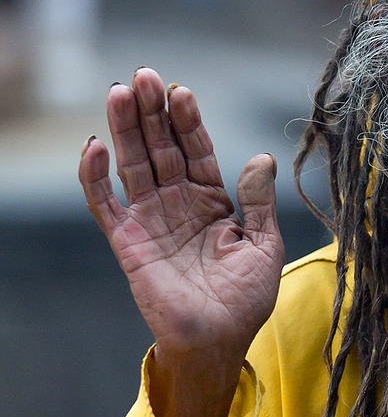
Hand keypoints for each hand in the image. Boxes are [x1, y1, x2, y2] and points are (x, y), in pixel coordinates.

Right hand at [80, 68, 285, 416]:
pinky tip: (93, 146)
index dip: (188, 122)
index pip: (196, 151)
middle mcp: (178, 204)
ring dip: (124, 130)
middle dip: (151, 112)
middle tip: (144, 75)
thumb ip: (258, 201)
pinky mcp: (128, 242)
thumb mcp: (265, 244)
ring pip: (133, 165)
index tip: (181, 91)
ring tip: (119, 92)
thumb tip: (260, 157)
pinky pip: (106, 204)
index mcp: (212, 202)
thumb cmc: (246, 299)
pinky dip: (95, 177)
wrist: (220, 341)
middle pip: (160, 148)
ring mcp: (151, 220)